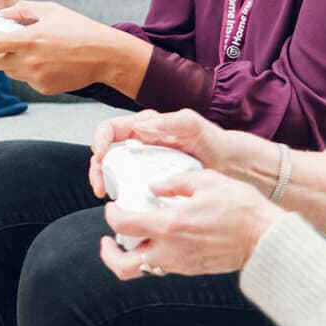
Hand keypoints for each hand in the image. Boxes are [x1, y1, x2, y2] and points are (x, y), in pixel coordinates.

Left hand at [0, 0, 151, 97]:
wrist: (105, 56)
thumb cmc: (80, 29)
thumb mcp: (51, 11)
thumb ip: (23, 11)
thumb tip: (1, 15)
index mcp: (28, 40)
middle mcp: (29, 61)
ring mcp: (36, 77)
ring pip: (10, 71)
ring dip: (9, 62)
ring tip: (30, 50)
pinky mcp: (44, 88)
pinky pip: (27, 79)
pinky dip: (29, 70)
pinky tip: (48, 61)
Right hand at [89, 109, 235, 198]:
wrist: (229, 165)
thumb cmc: (211, 141)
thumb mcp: (191, 125)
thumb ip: (169, 121)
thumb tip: (140, 127)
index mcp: (146, 126)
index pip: (112, 128)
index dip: (100, 140)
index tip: (100, 154)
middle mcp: (141, 143)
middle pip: (106, 152)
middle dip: (96, 167)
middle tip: (99, 184)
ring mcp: (145, 163)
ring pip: (113, 170)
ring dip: (103, 181)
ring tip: (106, 194)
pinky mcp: (150, 180)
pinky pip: (129, 186)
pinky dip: (121, 194)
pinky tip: (124, 203)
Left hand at [99, 169, 282, 279]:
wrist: (265, 238)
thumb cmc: (241, 207)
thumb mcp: (206, 181)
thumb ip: (175, 182)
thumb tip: (154, 186)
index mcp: (169, 226)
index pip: (124, 226)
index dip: (112, 215)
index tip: (113, 206)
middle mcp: (170, 251)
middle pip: (124, 266)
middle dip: (110, 255)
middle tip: (108, 240)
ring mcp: (181, 264)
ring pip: (143, 270)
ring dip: (132, 256)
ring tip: (134, 239)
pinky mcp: (192, 269)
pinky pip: (163, 268)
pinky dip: (154, 255)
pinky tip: (162, 238)